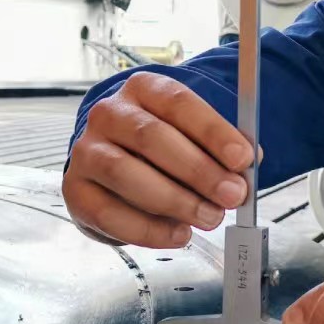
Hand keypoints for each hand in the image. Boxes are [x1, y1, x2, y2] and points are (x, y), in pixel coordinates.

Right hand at [63, 72, 254, 247]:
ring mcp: (86, 151)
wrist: (112, 162)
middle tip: (233, 195)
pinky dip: (149, 230)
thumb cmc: (161, 147)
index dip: (212, 131)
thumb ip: (219, 147)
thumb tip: (247, 167)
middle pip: (151, 137)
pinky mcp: (76, 190)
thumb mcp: (192, 134)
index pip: (178, 102)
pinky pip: (109, 213)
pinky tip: (179, 234)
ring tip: (210, 216)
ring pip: (125, 173)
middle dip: (198, 170)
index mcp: (143, 89)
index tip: (243, 158)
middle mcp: (109, 114)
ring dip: (175, 200)